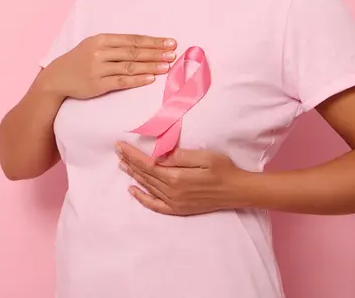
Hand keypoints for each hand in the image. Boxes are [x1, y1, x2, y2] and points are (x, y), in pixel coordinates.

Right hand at [44, 34, 176, 99]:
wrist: (57, 77)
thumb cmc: (79, 60)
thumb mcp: (93, 46)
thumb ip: (114, 45)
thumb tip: (143, 45)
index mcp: (101, 39)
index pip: (132, 39)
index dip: (152, 41)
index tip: (169, 42)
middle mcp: (100, 52)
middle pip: (134, 51)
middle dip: (156, 52)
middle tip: (173, 53)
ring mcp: (99, 68)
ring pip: (130, 66)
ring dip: (150, 66)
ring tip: (167, 66)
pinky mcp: (98, 84)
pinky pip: (122, 81)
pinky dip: (137, 80)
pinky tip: (150, 79)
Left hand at [115, 142, 252, 215]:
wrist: (238, 191)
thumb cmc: (224, 169)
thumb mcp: (204, 156)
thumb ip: (179, 156)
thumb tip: (158, 155)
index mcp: (177, 177)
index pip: (147, 164)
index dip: (132, 155)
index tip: (120, 145)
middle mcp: (172, 192)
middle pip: (144, 175)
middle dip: (130, 162)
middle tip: (117, 151)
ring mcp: (175, 202)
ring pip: (148, 187)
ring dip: (133, 175)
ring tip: (122, 165)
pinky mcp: (179, 209)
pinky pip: (155, 205)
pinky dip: (142, 198)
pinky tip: (133, 190)